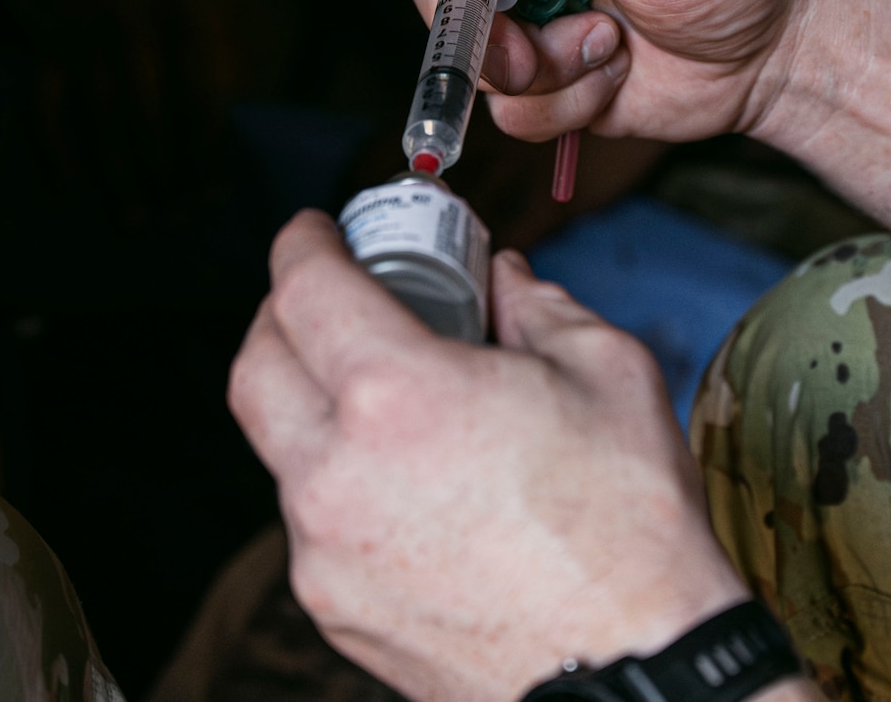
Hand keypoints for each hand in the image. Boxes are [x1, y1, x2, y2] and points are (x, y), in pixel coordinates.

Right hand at [36, 0, 255, 227]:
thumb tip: (218, 149)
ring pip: (99, 113)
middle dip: (163, 173)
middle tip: (174, 223)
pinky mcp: (49, 35)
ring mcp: (84, 26)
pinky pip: (45, 100)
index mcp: (190, 6)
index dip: (205, 152)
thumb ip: (223, 61)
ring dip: (117, 173)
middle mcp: (132, 16)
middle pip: (148, 111)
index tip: (212, 198)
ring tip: (135, 220)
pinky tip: (70, 189)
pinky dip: (54, 146)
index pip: (199, 94)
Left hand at [228, 211, 748, 701]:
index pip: (303, 289)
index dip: (301, 244)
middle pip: (255, 367)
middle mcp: (338, 475)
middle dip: (281, 316)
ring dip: (315, 407)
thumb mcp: (609, 372)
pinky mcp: (337, 612)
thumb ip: (538, 307)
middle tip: (330, 298)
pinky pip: (315, 523)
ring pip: (281, 452)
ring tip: (391, 401)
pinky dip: (343, 482)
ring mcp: (327, 554)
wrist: (635, 667)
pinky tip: (414, 482)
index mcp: (399, 396)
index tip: (314, 232)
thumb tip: (504, 281)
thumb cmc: (630, 529)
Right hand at [376, 0, 813, 144]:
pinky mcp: (543, 74)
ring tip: (603, 41)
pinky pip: (510, 108)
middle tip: (528, 28)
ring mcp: (525, 11)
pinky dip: (564, 100)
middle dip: (471, 16)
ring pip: (465, 53)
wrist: (774, 49)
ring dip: (533, 64)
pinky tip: (613, 68)